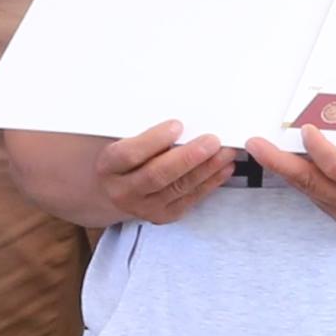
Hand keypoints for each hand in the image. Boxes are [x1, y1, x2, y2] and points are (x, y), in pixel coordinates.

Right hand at [97, 119, 238, 224]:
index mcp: (109, 167)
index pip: (129, 155)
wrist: (115, 189)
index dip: (154, 140)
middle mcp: (123, 191)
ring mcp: (144, 207)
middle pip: (158, 175)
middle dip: (188, 157)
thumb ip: (140, 131)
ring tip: (226, 152)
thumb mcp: (122, 140)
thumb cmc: (124, 157)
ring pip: (178, 188)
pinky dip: (210, 182)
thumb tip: (178, 119)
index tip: (177, 125)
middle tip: (212, 141)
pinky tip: (224, 168)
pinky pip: (190, 198)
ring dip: (206, 169)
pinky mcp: (163, 215)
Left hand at [250, 127, 335, 232]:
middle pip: (312, 183)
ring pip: (310, 190)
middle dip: (279, 163)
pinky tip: (292, 161)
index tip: (306, 128)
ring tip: (265, 148)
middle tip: (256, 144)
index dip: (318, 148)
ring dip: (287, 169)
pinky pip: (319, 196)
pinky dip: (304, 177)